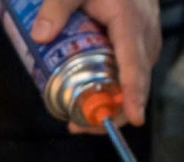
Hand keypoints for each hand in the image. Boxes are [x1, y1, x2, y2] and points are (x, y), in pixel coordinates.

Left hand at [31, 0, 160, 132]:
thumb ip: (56, 7)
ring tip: (78, 121)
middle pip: (135, 81)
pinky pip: (127, 74)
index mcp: (130, 22)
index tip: (134, 117)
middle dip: (113, 110)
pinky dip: (111, 91)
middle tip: (79, 127)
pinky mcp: (137, 47)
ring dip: (109, 104)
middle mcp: (143, 35)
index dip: (134, 93)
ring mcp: (143, 43)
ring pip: (132, 81)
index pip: (134, 63)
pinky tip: (88, 102)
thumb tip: (40, 36)